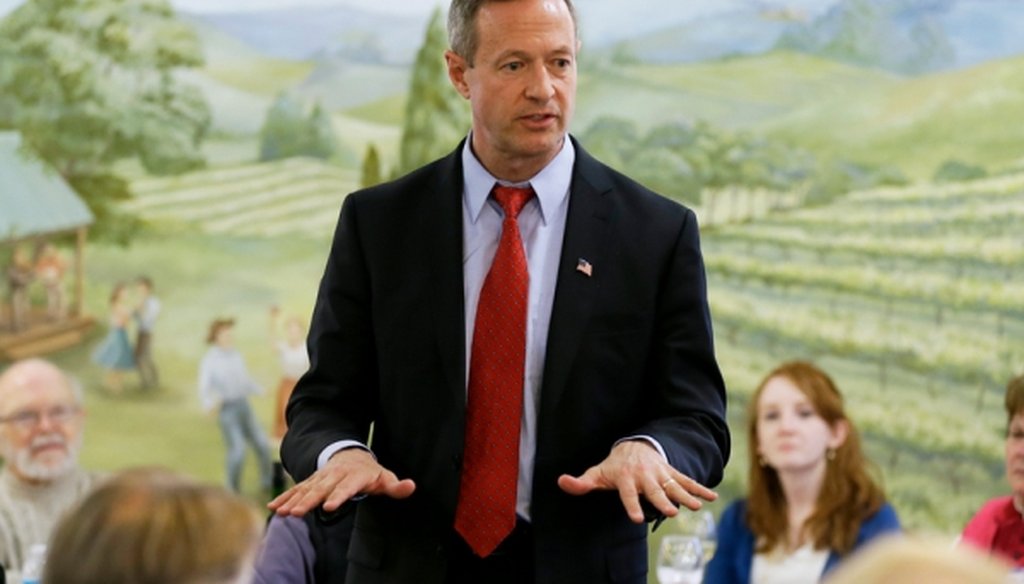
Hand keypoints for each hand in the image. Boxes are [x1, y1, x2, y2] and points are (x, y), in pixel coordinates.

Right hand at [268, 448, 415, 515]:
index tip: (328, 506)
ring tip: (283, 512)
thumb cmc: (369, 472)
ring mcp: (321, 477)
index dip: (338, 496)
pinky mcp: (311, 481)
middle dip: (309, 500)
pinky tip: (274, 508)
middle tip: (298, 513)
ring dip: (293, 500)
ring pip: (306, 488)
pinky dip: (285, 497)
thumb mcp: (384, 477)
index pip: (346, 487)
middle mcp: (335, 475)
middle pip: (321, 488)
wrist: (350, 454)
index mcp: (354, 476)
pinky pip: (296, 489)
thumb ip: (395, 486)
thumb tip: (410, 486)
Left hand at [557, 440, 716, 523]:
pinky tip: (713, 497)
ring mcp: (660, 473)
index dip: (631, 505)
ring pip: (674, 486)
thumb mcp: (596, 473)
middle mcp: (644, 476)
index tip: (635, 517)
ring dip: (686, 495)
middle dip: (662, 500)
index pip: (628, 493)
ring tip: (697, 506)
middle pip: (654, 490)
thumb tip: (561, 481)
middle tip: (671, 512)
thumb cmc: (613, 466)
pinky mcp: (672, 472)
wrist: (633, 446)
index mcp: (626, 478)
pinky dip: (700, 488)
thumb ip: (581, 482)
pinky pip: (687, 480)